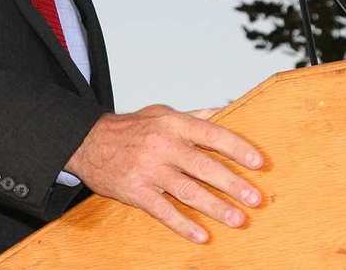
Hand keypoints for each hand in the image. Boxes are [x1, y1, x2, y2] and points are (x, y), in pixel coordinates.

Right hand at [63, 104, 263, 243]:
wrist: (87, 142)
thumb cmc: (129, 128)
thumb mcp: (162, 113)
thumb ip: (196, 116)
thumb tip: (229, 110)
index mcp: (173, 124)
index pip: (212, 134)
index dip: (237, 148)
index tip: (258, 162)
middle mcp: (162, 145)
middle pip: (204, 166)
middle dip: (233, 184)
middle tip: (255, 198)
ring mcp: (149, 170)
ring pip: (188, 191)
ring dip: (215, 207)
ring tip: (237, 219)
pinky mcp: (136, 191)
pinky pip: (163, 211)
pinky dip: (183, 224)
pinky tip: (201, 234)